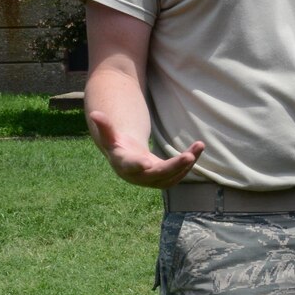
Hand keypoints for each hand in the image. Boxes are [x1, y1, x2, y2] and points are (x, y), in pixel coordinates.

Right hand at [88, 112, 203, 186]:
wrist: (126, 162)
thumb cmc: (118, 146)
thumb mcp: (110, 136)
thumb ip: (105, 127)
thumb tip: (95, 114)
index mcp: (125, 165)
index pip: (131, 166)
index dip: (138, 165)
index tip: (146, 163)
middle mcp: (140, 177)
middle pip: (159, 174)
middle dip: (174, 166)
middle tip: (189, 156)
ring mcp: (153, 181)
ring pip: (173, 176)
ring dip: (187, 163)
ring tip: (199, 146)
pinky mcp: (165, 180)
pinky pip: (179, 173)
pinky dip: (190, 163)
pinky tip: (198, 149)